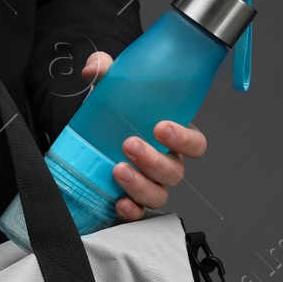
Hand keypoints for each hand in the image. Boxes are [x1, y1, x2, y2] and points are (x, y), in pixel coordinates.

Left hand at [79, 52, 208, 222]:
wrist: (87, 144)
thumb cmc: (112, 119)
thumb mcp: (111, 94)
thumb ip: (107, 74)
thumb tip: (95, 67)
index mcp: (171, 138)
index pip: (195, 143)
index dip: (184, 138)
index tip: (161, 127)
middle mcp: (165, 164)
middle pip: (174, 171)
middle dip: (153, 159)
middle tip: (129, 144)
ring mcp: (149, 186)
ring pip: (158, 194)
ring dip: (140, 184)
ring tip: (117, 170)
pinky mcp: (131, 202)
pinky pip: (138, 214)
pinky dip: (131, 211)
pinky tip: (119, 203)